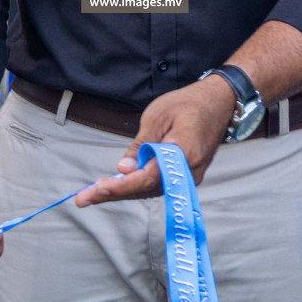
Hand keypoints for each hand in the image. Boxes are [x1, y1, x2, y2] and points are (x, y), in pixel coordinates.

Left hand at [76, 75, 234, 205]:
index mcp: (182, 154)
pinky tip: (118, 184)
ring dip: (123, 191)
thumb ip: (140, 146)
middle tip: (82, 199)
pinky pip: (159, 185)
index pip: (146, 179)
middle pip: (145, 190)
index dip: (119, 186)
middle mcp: (188, 172)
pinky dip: (137, 186)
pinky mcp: (187, 176)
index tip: (95, 190)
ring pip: (151, 190)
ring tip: (93, 192)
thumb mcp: (157, 117)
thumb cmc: (187, 104)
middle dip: (113, 194)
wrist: (219, 103)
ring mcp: (190, 177)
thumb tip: (123, 170)